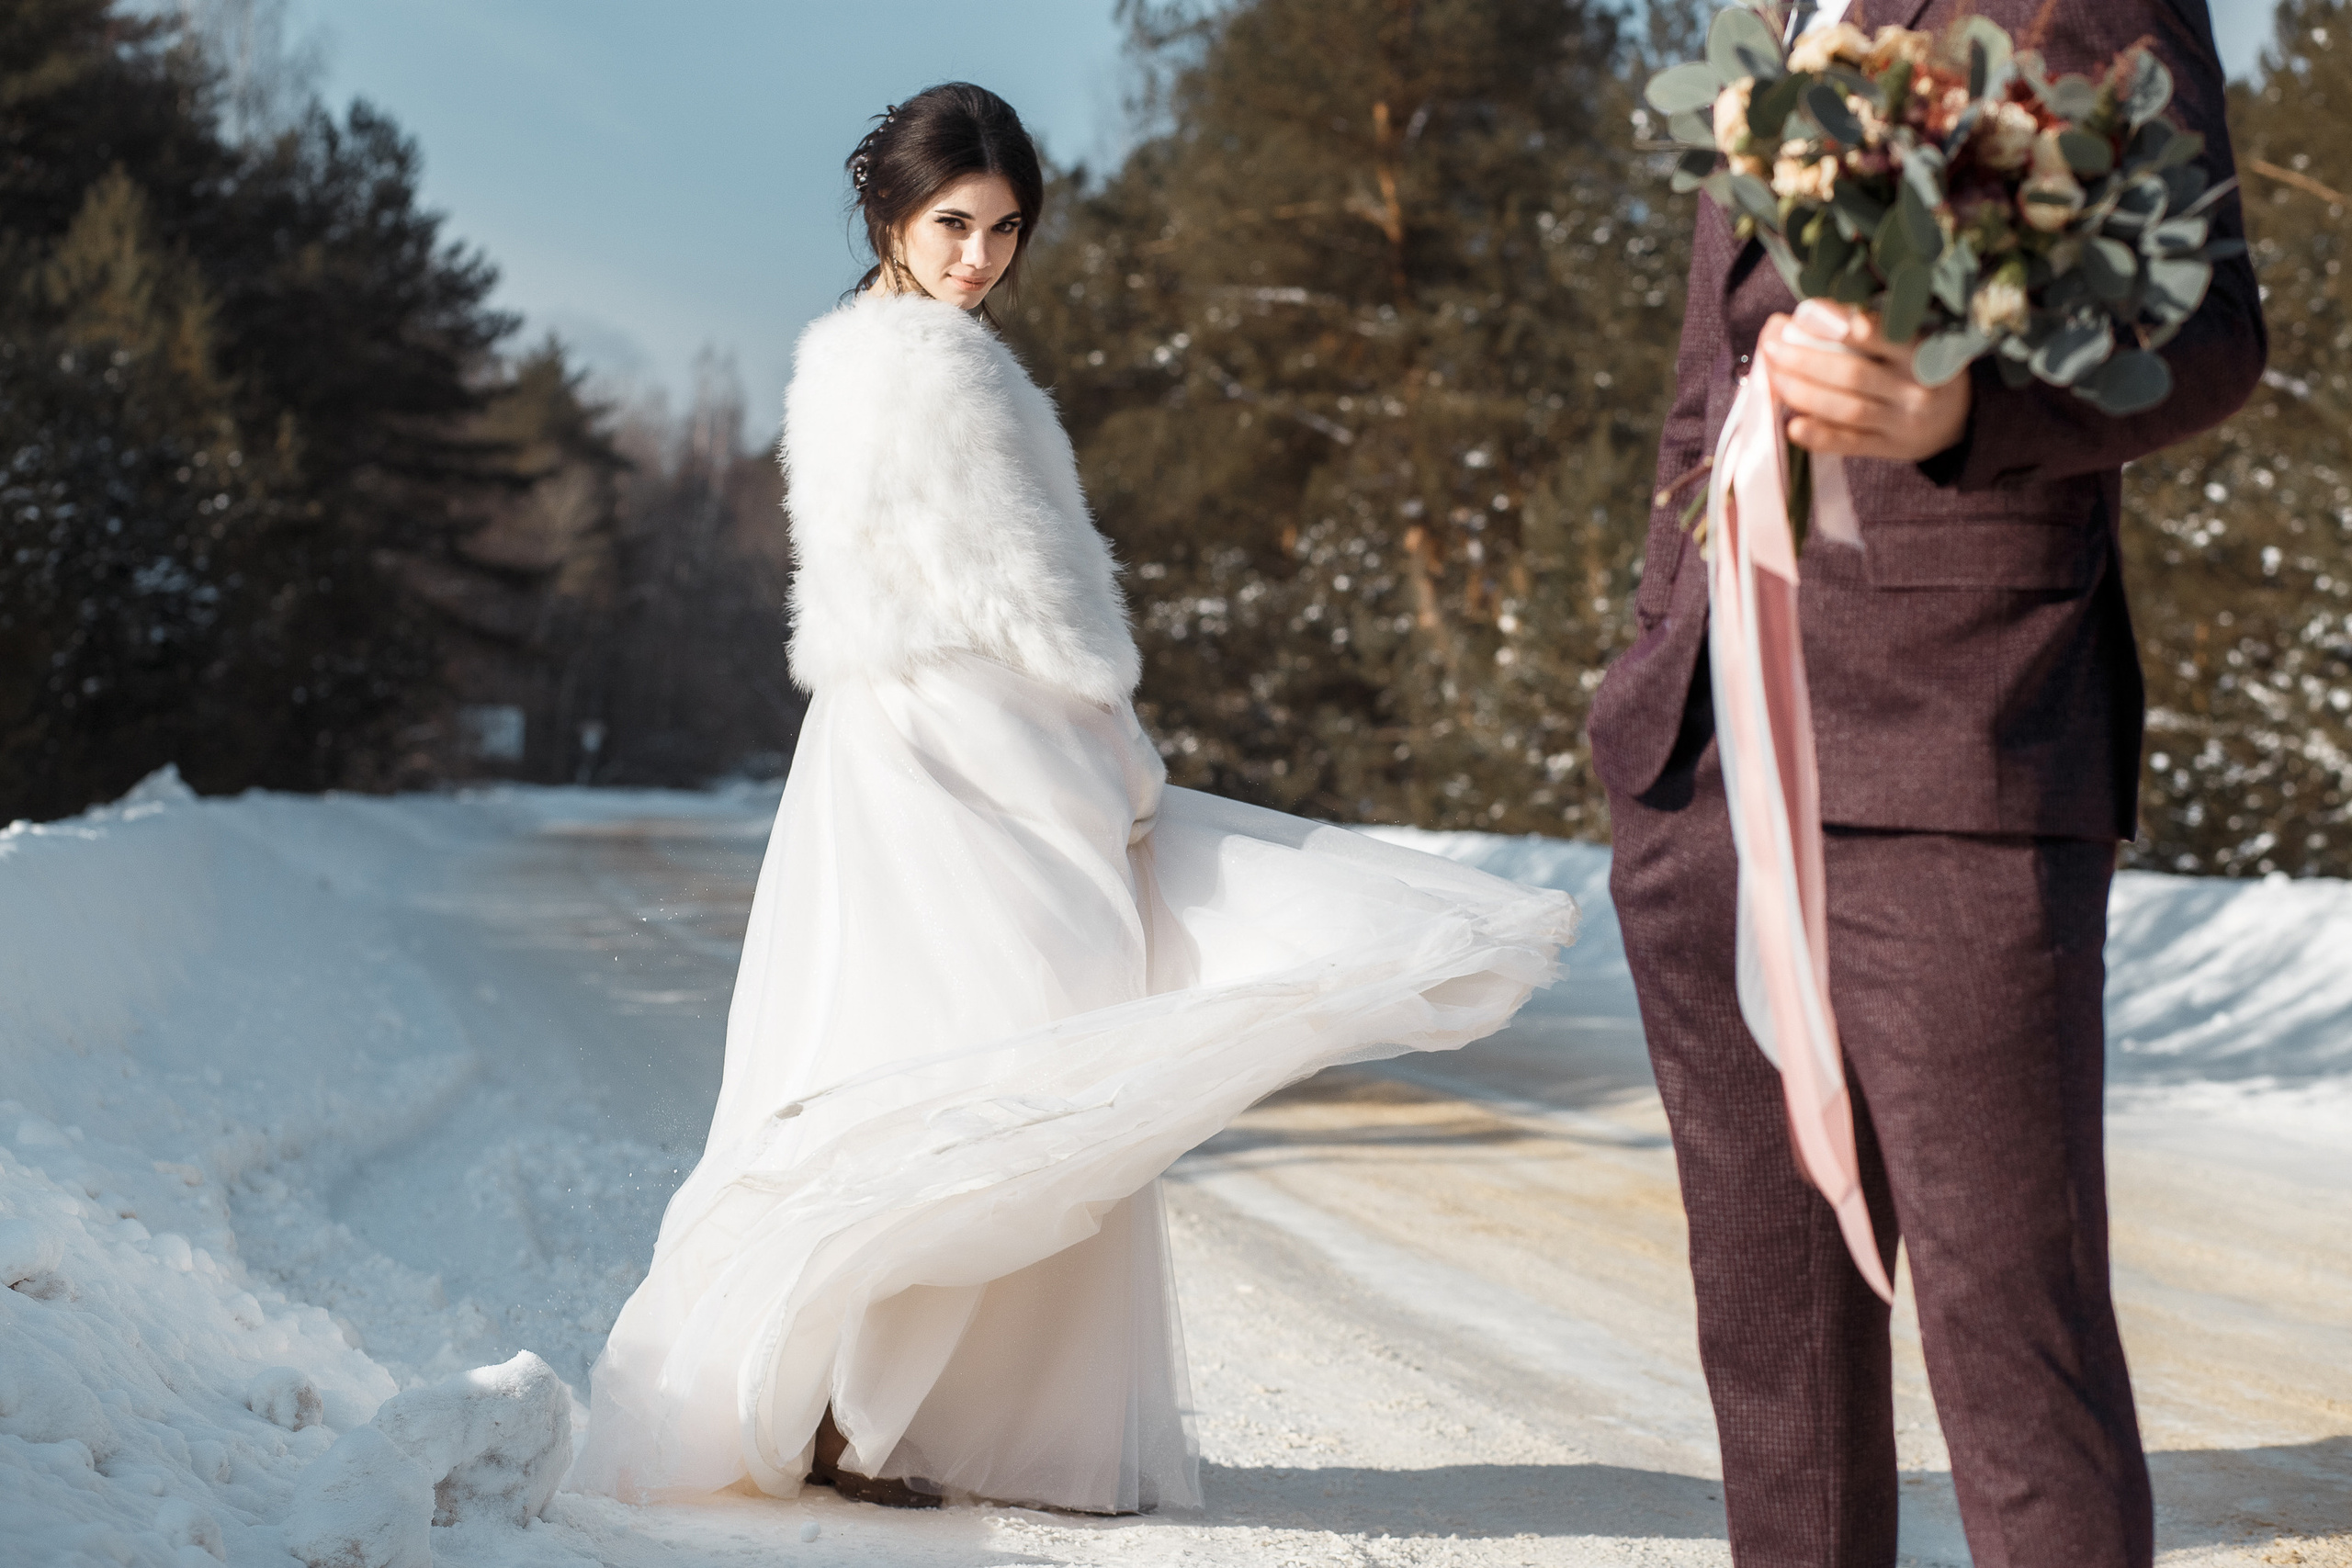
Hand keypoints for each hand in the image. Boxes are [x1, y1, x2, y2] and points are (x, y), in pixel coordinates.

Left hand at [1760, 299, 1971, 462]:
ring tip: (1773, 378)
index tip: (1804, 313)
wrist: (1959, 418)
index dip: (1839, 324)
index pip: (1880, 336)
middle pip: (1853, 375)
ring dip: (1803, 394)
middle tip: (1772, 346)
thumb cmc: (1921, 368)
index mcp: (1923, 352)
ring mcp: (1903, 423)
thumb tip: (1806, 315)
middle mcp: (1916, 388)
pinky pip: (1850, 444)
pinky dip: (1819, 436)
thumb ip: (1872, 330)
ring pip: (1847, 410)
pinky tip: (1792, 425)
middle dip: (1805, 360)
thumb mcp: (1914, 341)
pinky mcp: (1889, 448)